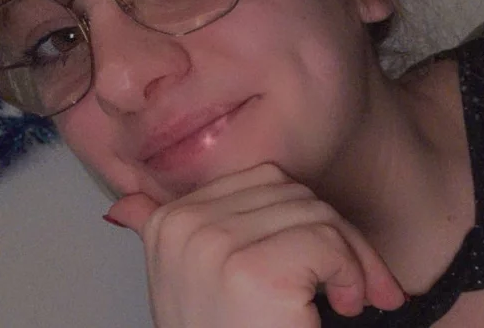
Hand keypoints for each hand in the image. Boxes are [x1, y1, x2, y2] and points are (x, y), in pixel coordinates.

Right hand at [106, 163, 405, 326]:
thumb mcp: (184, 286)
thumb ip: (157, 234)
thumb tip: (126, 204)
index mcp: (170, 222)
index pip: (266, 180)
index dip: (306, 213)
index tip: (325, 253)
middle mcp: (185, 226)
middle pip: (295, 194)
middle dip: (338, 234)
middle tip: (357, 280)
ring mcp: (214, 245)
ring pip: (317, 214)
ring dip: (351, 257)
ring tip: (347, 296)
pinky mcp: (252, 271)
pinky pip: (325, 243)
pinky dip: (351, 273)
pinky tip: (343, 303)